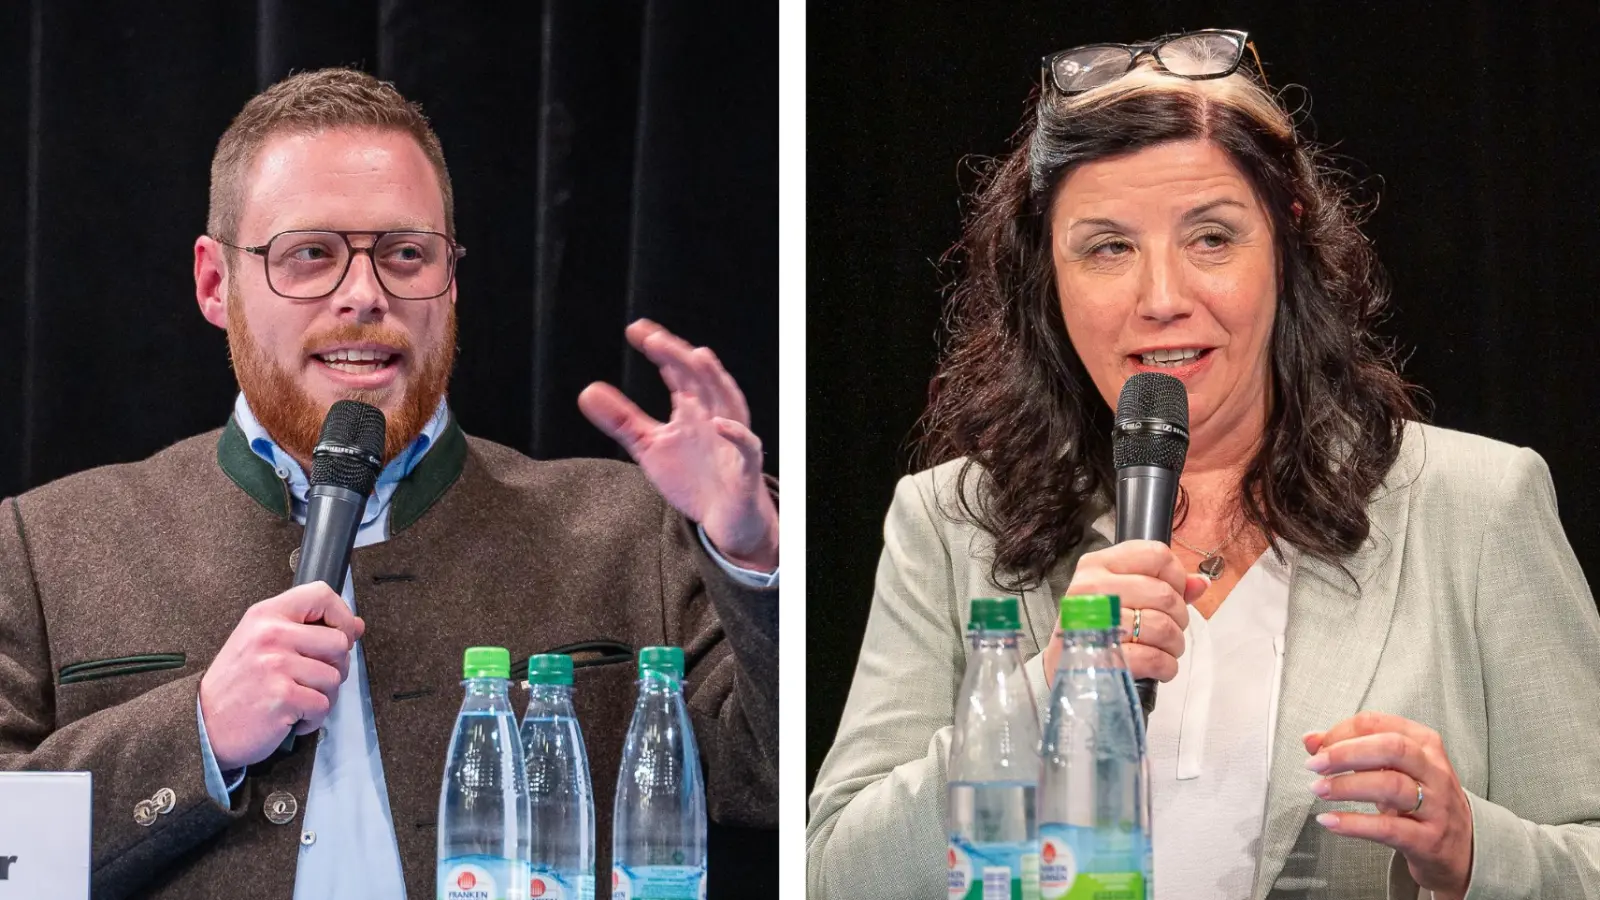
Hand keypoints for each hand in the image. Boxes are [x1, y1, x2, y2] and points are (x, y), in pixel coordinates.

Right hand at [198, 583, 364, 770]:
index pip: (321, 595)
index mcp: (266, 615)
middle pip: (340, 642)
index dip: (342, 616)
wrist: (202, 726)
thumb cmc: (236, 686)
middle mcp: (271, 635)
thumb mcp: (261, 643)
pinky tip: (290, 717)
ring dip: (322, 697)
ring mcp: (276, 665)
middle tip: (311, 680)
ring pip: (335, 677)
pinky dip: (312, 719)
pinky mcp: (283, 696)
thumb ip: (306, 630)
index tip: (342, 634)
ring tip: (295, 700)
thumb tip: (356, 625)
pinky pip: (323, 705)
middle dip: (335, 666)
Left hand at [578, 319, 777, 570]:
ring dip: (715, 380)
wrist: (727, 519)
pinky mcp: (745, 469)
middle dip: (681, 357)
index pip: (677, 370)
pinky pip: (747, 448)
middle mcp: (714, 416)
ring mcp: (732, 440)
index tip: (636, 330)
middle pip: (701, 379)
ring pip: (729, 403)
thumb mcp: (650, 447)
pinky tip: (720, 424)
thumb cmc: (694, 478)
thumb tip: (586, 391)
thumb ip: (621, 421)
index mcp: (693, 408)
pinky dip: (737, 435)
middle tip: (654, 340)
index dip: (660, 349)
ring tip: (697, 357)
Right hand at [1041, 541, 1206, 686]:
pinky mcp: (1102, 656)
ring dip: (1175, 644)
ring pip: (1162, 627)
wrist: (1064, 664)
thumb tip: (1201, 584)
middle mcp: (1092, 587)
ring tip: (1166, 649)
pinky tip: (1161, 666)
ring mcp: (1095, 621)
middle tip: (1170, 629)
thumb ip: (1163, 584)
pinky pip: (1153, 657)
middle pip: (1165, 594)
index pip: (1157, 555)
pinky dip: (1166, 666)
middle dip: (1179, 618)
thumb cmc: (1097, 624)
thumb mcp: (1122, 593)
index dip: (1176, 577)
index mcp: (1098, 564)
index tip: (1171, 594)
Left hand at [1306, 711, 1473, 898]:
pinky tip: (1330, 821)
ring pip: (1390, 785)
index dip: (1341, 732)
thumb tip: (1312, 740)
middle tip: (1316, 764)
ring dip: (1347, 786)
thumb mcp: (1393, 769)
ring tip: (1319, 790)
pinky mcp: (1429, 839)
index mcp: (1424, 744)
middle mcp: (1434, 771)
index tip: (1318, 745)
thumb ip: (1353, 750)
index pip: (1378, 724)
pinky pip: (1388, 828)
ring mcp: (1436, 806)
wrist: (1464, 848)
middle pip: (1390, 748)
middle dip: (1346, 753)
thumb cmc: (1423, 800)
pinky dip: (1353, 824)